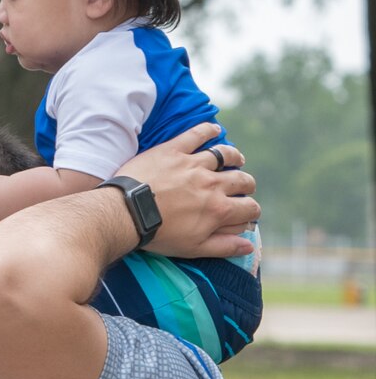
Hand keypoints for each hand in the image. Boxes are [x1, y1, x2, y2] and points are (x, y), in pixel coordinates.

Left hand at [117, 124, 257, 259]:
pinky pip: (197, 134)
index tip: (246, 213)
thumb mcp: (193, 248)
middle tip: (242, 188)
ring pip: (225, 155)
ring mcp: (194, 164)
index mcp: (219, 210)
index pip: (249, 209)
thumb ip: (223, 247)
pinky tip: (215, 129)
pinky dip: (208, 130)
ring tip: (237, 160)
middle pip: (242, 180)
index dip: (251, 212)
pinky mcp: (175, 151)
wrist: (126, 214)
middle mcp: (213, 184)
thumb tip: (249, 246)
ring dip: (235, 157)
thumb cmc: (158, 235)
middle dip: (246, 186)